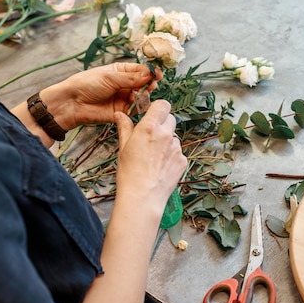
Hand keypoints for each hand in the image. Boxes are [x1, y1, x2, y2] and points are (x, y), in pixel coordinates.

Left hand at [42, 62, 161, 130]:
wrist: (72, 103)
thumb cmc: (87, 84)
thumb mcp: (110, 77)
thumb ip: (131, 78)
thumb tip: (150, 75)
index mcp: (121, 71)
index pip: (140, 70)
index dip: (150, 72)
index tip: (158, 74)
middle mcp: (124, 84)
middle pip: (143, 84)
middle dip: (148, 84)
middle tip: (151, 85)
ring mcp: (124, 98)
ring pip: (141, 97)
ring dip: (143, 95)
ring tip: (140, 95)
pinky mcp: (122, 111)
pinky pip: (135, 110)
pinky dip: (138, 107)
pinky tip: (136, 104)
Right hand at [113, 100, 186, 215]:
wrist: (143, 197)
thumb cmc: (129, 173)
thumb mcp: (123, 147)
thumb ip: (125, 127)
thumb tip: (120, 115)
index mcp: (149, 128)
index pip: (163, 105)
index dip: (158, 108)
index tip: (152, 114)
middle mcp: (166, 135)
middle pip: (171, 119)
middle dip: (163, 124)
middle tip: (152, 137)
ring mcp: (177, 148)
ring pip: (174, 137)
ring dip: (167, 142)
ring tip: (154, 157)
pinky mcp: (183, 160)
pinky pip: (178, 152)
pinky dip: (171, 156)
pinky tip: (161, 167)